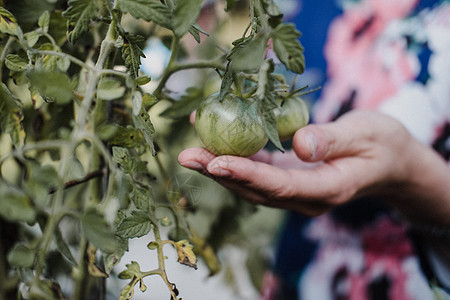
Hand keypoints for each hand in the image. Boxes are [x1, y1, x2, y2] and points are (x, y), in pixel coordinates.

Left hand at [179, 110, 449, 223]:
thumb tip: (299, 144)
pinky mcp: (287, 178)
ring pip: (251, 184)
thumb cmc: (381, 144)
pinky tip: (214, 141)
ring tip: (190, 151)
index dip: (246, 175)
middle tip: (187, 156)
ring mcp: (294, 191)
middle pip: (256, 190)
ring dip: (219, 168)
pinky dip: (234, 157)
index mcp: (327, 189)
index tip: (216, 162)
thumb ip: (333, 140)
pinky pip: (257, 171)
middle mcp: (304, 197)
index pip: (280, 186)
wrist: (389, 161)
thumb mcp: (366, 135)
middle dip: (219, 173)